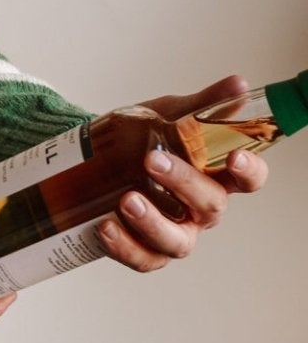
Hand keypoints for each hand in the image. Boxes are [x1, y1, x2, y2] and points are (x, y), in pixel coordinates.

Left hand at [99, 73, 268, 273]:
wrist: (94, 156)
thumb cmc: (142, 138)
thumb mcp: (168, 115)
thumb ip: (202, 105)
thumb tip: (238, 84)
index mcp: (214, 176)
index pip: (247, 180)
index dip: (249, 172)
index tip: (235, 157)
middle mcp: (199, 209)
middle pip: (210, 206)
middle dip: (183, 184)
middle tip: (151, 160)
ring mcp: (174, 232)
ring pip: (177, 241)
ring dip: (152, 223)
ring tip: (125, 199)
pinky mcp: (144, 250)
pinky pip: (142, 259)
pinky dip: (125, 247)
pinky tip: (105, 227)